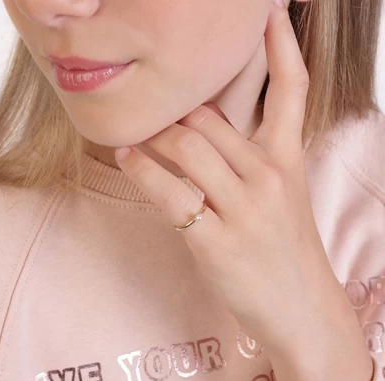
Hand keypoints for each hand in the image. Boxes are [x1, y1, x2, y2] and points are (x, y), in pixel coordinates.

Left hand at [114, 0, 345, 352]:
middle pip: (210, 117)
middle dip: (175, 109)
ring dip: (153, 134)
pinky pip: (169, 191)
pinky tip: (127, 157)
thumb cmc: (285, 248)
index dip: (282, 47)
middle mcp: (268, 175)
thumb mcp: (281, 195)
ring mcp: (244, 207)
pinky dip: (142, 170)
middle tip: (149, 107)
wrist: (300, 304)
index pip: (292, 90)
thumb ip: (250, 160)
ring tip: (131, 131)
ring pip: (187, 145)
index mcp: (288, 160)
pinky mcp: (216, 240)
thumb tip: (203, 133)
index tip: (269, 14)